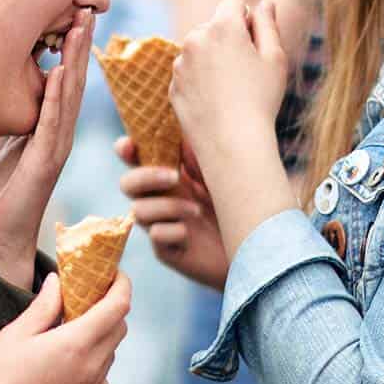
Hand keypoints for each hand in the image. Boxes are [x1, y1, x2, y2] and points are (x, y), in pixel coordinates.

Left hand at [0, 9, 94, 287]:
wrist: (5, 236)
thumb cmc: (10, 192)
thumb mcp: (14, 145)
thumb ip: (24, 120)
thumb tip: (22, 92)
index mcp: (54, 127)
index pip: (68, 79)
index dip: (73, 47)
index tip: (76, 12)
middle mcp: (61, 133)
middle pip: (75, 80)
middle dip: (80, 43)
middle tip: (86, 7)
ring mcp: (56, 147)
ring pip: (70, 96)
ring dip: (74, 61)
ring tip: (78, 28)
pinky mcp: (44, 162)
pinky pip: (51, 123)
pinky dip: (56, 96)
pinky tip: (58, 72)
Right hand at [0, 271, 130, 383]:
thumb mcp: (16, 334)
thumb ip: (44, 305)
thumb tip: (58, 282)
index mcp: (75, 344)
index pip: (118, 307)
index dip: (122, 286)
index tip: (115, 275)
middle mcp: (91, 370)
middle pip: (118, 329)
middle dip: (109, 311)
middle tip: (87, 302)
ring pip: (110, 356)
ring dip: (99, 341)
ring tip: (69, 337)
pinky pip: (102, 383)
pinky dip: (94, 370)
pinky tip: (68, 369)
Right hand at [116, 136, 227, 289]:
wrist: (257, 244)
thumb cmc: (240, 204)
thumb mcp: (220, 172)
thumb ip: (196, 155)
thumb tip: (178, 133)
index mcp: (170, 176)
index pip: (137, 159)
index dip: (126, 150)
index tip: (128, 145)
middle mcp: (161, 199)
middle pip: (127, 184)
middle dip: (144, 177)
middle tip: (174, 176)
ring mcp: (162, 224)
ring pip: (137, 211)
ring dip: (167, 206)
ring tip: (197, 210)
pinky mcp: (168, 249)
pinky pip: (155, 235)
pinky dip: (171, 231)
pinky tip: (189, 234)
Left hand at [171, 0, 287, 171]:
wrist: (232, 144)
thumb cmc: (261, 99)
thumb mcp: (275, 58)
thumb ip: (268, 24)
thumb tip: (265, 2)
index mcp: (222, 26)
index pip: (232, 3)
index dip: (246, 20)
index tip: (254, 44)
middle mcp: (195, 39)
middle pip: (213, 27)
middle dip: (227, 39)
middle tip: (244, 72)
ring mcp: (180, 64)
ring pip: (198, 51)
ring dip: (211, 60)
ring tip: (230, 90)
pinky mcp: (173, 86)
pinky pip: (188, 74)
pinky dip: (200, 82)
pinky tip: (216, 102)